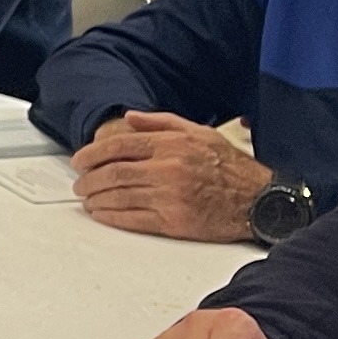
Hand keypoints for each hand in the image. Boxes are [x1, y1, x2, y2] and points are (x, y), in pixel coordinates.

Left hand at [72, 112, 275, 241]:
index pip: (120, 145)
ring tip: (86, 198)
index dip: (93, 153)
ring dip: (96, 198)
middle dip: (89, 179)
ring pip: (120, 196)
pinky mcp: (174, 222)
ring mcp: (170, 197)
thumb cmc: (229, 166)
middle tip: (79, 183)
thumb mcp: (199, 132)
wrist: (258, 200)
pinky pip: (133, 219)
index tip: (79, 160)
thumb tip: (129, 117)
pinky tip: (101, 214)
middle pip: (114, 172)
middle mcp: (168, 169)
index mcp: (172, 145)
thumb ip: (161, 122)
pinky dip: (111, 217)